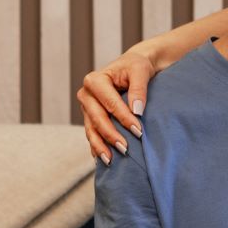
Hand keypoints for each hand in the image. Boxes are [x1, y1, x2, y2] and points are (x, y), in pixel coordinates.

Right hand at [77, 48, 155, 163]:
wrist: (132, 68)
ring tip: (111, 161)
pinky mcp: (90, 118)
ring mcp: (86, 108)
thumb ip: (138, 89)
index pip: (109, 103)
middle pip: (97, 119)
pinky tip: (103, 160)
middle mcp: (86, 95)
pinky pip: (92, 135)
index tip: (139, 131)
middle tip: (126, 149)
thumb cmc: (137, 67)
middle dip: (111, 135)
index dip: (124, 118)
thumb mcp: (140, 71)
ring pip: (91, 130)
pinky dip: (97, 148)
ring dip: (101, 146)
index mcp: (95, 80)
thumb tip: (137, 110)